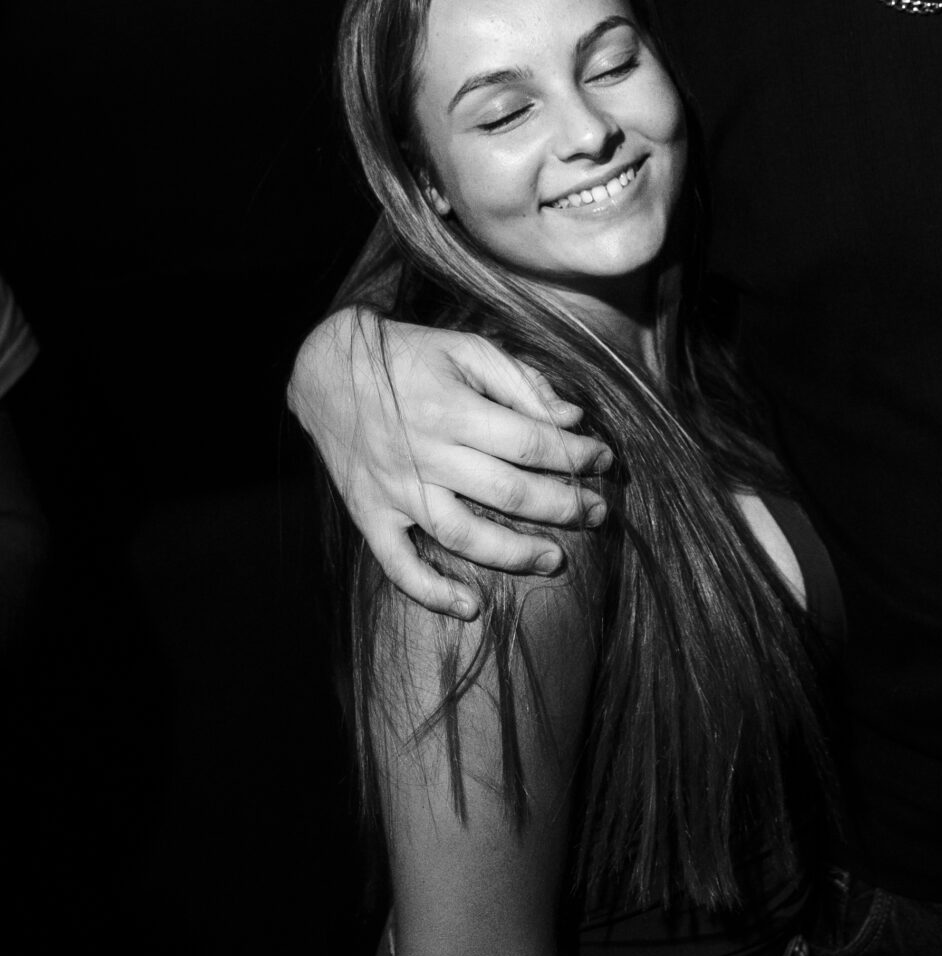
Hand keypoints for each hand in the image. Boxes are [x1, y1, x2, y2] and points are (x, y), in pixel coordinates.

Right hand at [289, 312, 612, 616]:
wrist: (323, 368)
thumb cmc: (407, 356)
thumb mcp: (466, 348)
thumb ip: (521, 382)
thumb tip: (571, 418)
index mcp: (453, 409)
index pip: (531, 442)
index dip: (575, 455)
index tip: (604, 461)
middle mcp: (426, 454)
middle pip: (508, 493)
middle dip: (563, 507)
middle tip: (597, 514)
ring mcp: (396, 490)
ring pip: (462, 535)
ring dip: (514, 554)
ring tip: (555, 559)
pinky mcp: (369, 514)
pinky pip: (397, 564)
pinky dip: (431, 592)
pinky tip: (469, 607)